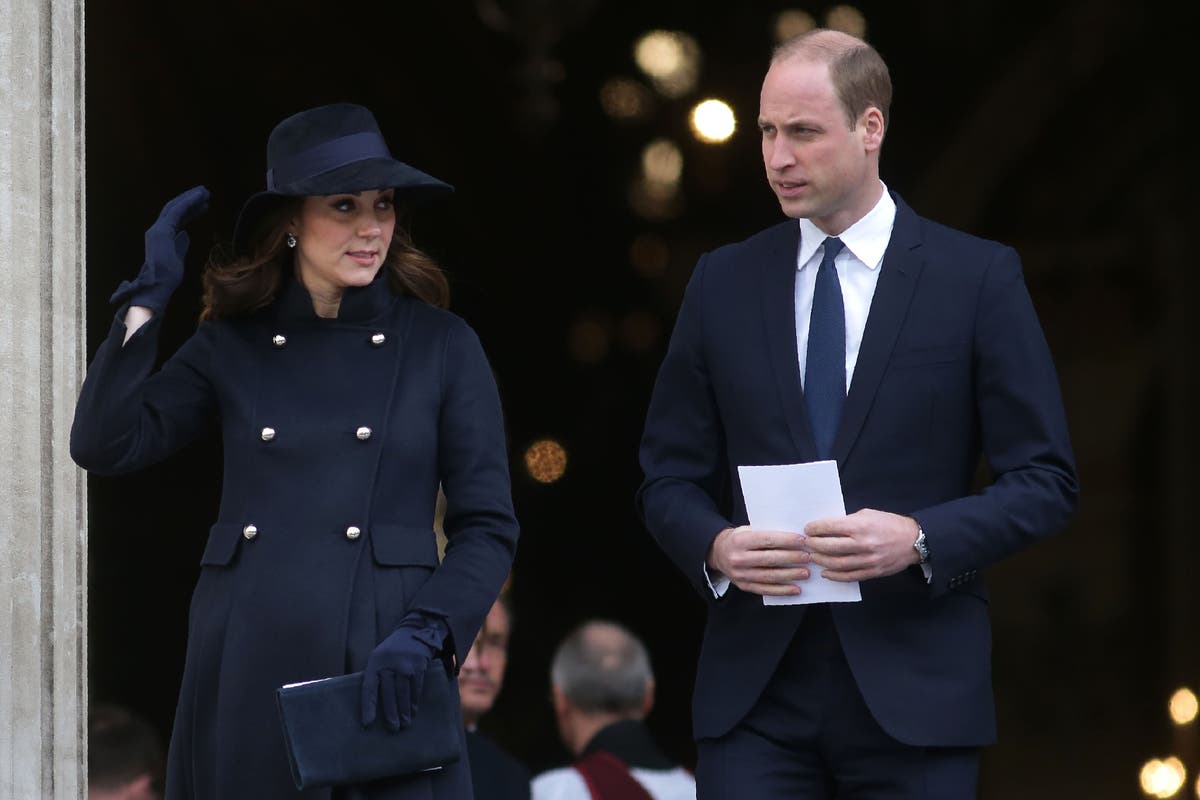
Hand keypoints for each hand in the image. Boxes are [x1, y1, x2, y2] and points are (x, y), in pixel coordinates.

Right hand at [110, 185, 209, 312]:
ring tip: (205, 193)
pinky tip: (200, 199)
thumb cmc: (167, 278)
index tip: (203, 206)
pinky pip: (177, 212)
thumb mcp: (177, 258)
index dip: (190, 211)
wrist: (157, 287)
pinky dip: (188, 203)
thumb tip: (185, 235)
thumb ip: (180, 245)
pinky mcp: (162, 231)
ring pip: (175, 207)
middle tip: (205, 194)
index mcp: (161, 236)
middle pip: (174, 209)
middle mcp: (157, 230)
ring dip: (191, 199)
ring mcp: (158, 229)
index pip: (176, 219)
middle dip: (190, 201)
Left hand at [361, 617, 444, 729]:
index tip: (367, 723)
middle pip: (388, 693)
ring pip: (403, 693)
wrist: (414, 632)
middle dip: (390, 713)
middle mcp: (389, 663)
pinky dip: (414, 701)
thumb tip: (371, 706)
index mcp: (375, 662)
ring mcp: (405, 664)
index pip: (369, 688)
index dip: (368, 706)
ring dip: (405, 711)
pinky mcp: (419, 666)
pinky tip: (414, 711)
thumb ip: (375, 677)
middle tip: (393, 728)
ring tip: (405, 724)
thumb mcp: (379, 658)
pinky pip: (416, 688)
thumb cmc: (391, 652)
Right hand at [707, 525, 811, 596]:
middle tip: (807, 557)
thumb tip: (793, 536)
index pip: (766, 540)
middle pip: (769, 559)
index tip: (802, 541)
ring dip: (789, 575)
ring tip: (805, 572)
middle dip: (791, 558)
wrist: (718, 553)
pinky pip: (765, 590)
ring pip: (769, 576)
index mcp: (740, 540)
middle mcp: (738, 558)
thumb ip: (766, 533)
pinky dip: (782, 590)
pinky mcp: (743, 586)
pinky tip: (796, 589)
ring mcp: (740, 574)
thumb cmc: (740, 539)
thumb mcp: (748, 530)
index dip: (785, 540)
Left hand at [804, 509, 920, 581]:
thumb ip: (848, 521)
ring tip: (813, 557)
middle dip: (814, 545)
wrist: (913, 541)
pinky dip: (834, 576)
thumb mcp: (868, 514)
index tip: (807, 529)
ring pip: (836, 564)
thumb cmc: (889, 524)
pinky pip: (848, 576)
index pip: (830, 527)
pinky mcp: (872, 572)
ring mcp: (867, 560)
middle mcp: (863, 544)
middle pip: (829, 547)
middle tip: (807, 543)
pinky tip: (825, 572)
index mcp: (860, 526)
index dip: (815, 529)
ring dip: (821, 561)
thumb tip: (827, 528)